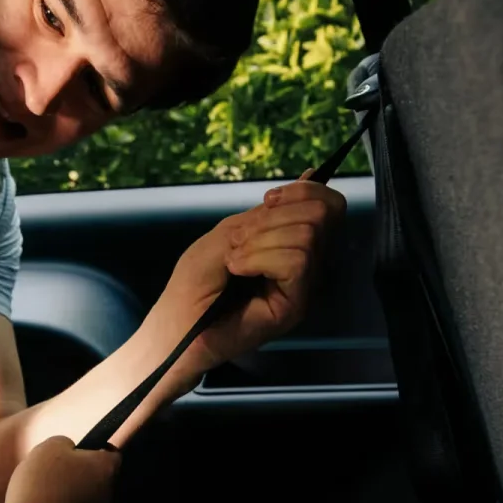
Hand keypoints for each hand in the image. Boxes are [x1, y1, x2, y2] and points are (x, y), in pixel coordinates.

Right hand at [3, 436, 120, 502]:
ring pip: (85, 495)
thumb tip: (69, 450)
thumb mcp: (49, 447)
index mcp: (105, 468)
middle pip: (97, 475)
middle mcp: (107, 491)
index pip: (112, 453)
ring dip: (71, 491)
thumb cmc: (44, 482)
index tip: (79, 449)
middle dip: (80, 471)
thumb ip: (64, 443)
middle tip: (56, 469)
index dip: (97, 448)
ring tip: (45, 490)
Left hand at [150, 177, 344, 371]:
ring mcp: (302, 285)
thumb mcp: (228, 234)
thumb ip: (267, 213)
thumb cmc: (194, 284)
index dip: (301, 192)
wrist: (177, 327)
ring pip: (307, 237)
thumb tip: (311, 175)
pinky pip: (296, 261)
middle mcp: (304, 262)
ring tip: (234, 263)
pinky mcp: (296, 305)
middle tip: (239, 244)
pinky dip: (259, 258)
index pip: (326, 203)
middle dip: (272, 219)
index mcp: (290, 241)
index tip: (267, 201)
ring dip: (259, 242)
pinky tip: (238, 272)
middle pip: (321, 214)